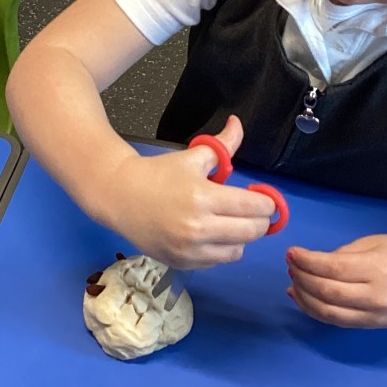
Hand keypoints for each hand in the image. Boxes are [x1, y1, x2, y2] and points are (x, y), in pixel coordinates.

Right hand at [100, 115, 277, 269]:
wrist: (120, 196)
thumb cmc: (158, 173)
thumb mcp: (192, 156)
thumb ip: (222, 144)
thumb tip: (237, 123)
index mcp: (203, 197)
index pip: (254, 207)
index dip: (266, 202)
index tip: (263, 198)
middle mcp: (198, 228)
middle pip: (252, 232)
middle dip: (258, 220)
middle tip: (251, 210)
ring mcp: (189, 250)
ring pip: (237, 251)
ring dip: (240, 237)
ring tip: (229, 223)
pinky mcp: (182, 263)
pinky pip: (216, 262)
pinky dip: (220, 249)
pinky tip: (210, 234)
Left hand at [286, 233, 386, 328]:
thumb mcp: (373, 243)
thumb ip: (343, 254)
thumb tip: (310, 263)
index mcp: (378, 268)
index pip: (333, 268)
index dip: (307, 261)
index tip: (292, 252)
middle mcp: (377, 296)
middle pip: (327, 292)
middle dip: (302, 278)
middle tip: (290, 265)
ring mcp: (374, 316)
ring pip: (328, 312)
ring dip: (304, 297)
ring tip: (293, 280)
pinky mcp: (372, 327)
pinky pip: (336, 321)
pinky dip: (314, 311)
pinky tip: (302, 297)